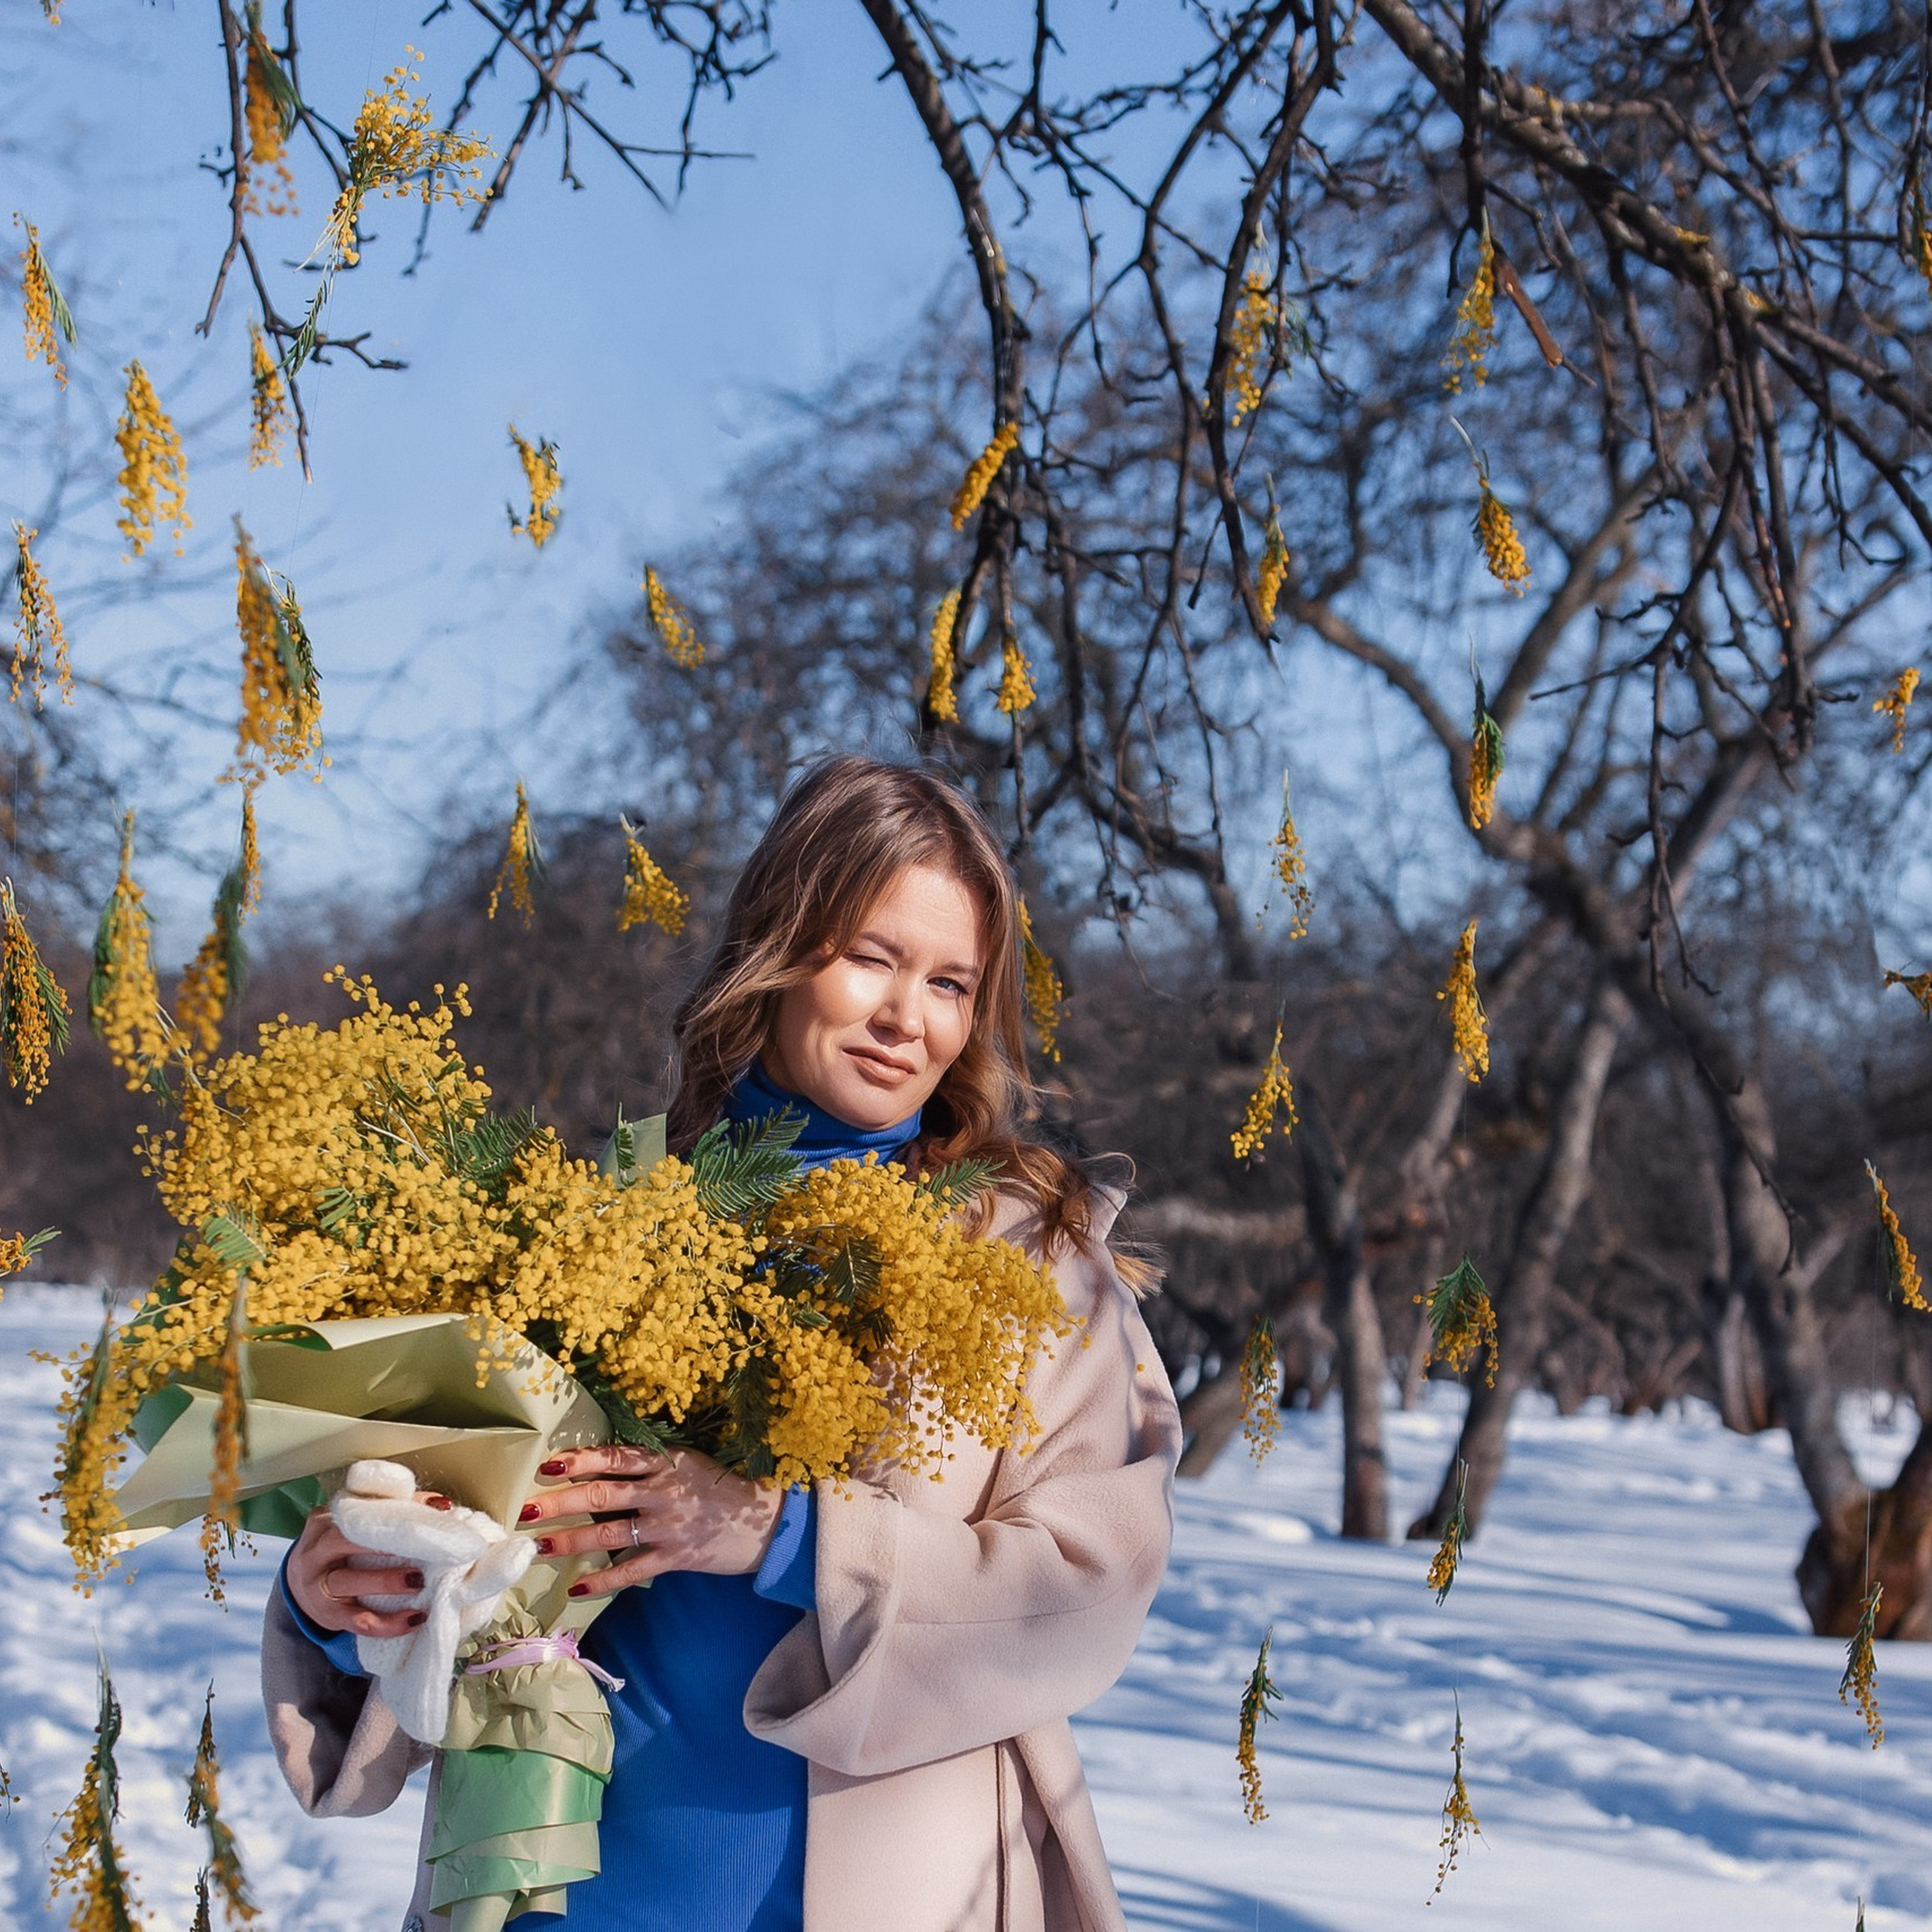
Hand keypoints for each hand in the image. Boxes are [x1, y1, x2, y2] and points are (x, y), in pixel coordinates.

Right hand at [285, 1490, 451, 1636]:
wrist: (300, 1590)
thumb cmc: (339, 1551)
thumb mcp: (351, 1528)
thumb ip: (386, 1512)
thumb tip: (438, 1505)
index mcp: (323, 1522)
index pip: (357, 1511)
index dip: (393, 1508)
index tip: (432, 1508)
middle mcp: (315, 1553)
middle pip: (344, 1541)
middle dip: (383, 1542)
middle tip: (423, 1543)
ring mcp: (318, 1587)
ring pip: (350, 1582)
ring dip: (387, 1581)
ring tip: (419, 1580)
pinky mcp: (329, 1617)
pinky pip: (359, 1622)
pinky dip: (388, 1623)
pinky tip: (414, 1618)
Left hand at [516, 1446, 783, 1600]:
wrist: (765, 1522)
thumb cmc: (721, 1488)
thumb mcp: (688, 1463)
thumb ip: (650, 1465)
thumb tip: (599, 1469)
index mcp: (666, 1461)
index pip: (615, 1457)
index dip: (579, 1459)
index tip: (546, 1465)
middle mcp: (664, 1491)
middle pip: (603, 1494)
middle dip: (560, 1502)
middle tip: (524, 1508)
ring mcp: (669, 1526)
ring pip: (610, 1532)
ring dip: (571, 1539)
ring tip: (540, 1545)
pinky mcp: (676, 1558)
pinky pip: (632, 1570)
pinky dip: (603, 1579)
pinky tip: (576, 1586)